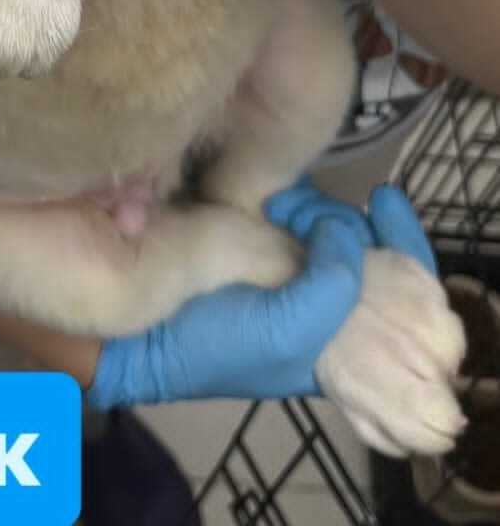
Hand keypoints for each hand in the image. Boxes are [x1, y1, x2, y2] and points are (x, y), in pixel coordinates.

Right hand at [87, 183, 435, 408]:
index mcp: (338, 339)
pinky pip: (288, 218)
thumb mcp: (290, 332)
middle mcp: (318, 304)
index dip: (402, 243)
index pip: (395, 289)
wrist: (139, 338)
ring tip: (280, 204)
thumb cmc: (218, 344)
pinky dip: (287, 202)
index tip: (385, 198)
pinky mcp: (249, 251)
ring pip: (323, 228)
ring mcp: (283, 275)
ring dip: (309, 209)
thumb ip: (333, 286)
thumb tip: (340, 229)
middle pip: (358, 248)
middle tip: (300, 210)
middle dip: (340, 223)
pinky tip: (272, 196)